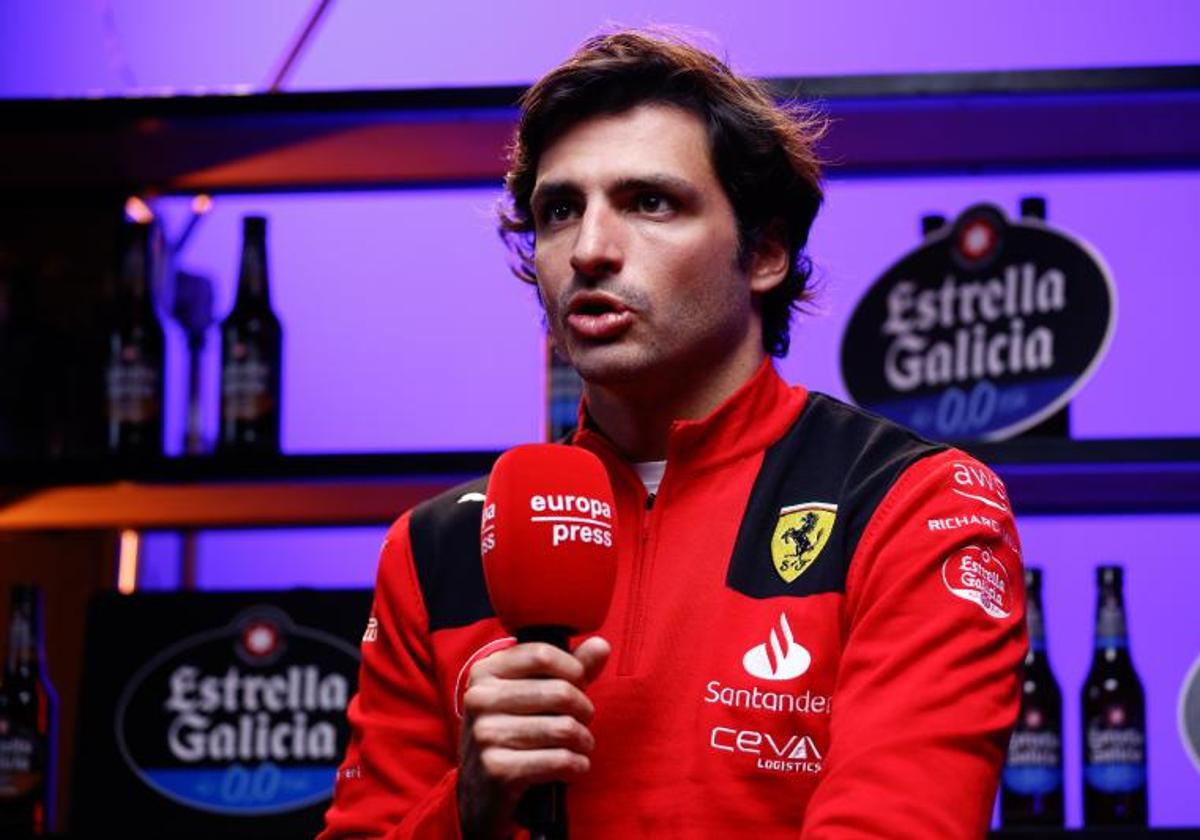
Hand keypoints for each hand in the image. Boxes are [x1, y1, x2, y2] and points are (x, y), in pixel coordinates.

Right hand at [457, 636, 610, 838]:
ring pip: (564, 728)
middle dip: (584, 710)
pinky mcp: (497, 770)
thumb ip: (569, 668)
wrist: (479, 792)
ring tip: (582, 746)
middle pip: (560, 692)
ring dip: (584, 741)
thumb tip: (601, 645)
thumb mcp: (533, 694)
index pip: (543, 654)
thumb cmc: (514, 732)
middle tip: (583, 722)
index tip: (579, 686)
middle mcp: (480, 699)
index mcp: (485, 671)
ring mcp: (485, 735)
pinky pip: (558, 760)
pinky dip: (577, 765)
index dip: (574, 670)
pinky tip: (575, 766)